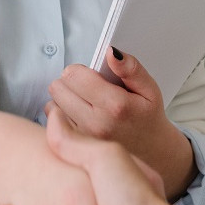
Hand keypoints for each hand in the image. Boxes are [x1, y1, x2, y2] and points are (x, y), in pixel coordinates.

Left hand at [48, 48, 197, 198]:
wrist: (152, 153)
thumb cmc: (147, 117)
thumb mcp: (149, 89)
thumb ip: (130, 68)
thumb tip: (110, 52)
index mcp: (115, 105)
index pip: (74, 75)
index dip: (79, 70)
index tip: (89, 75)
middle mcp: (96, 123)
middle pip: (58, 88)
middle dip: (69, 83)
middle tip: (85, 88)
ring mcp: (83, 137)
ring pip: (52, 105)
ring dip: (63, 100)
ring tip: (83, 103)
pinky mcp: (76, 146)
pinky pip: (54, 123)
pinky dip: (61, 116)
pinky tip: (78, 116)